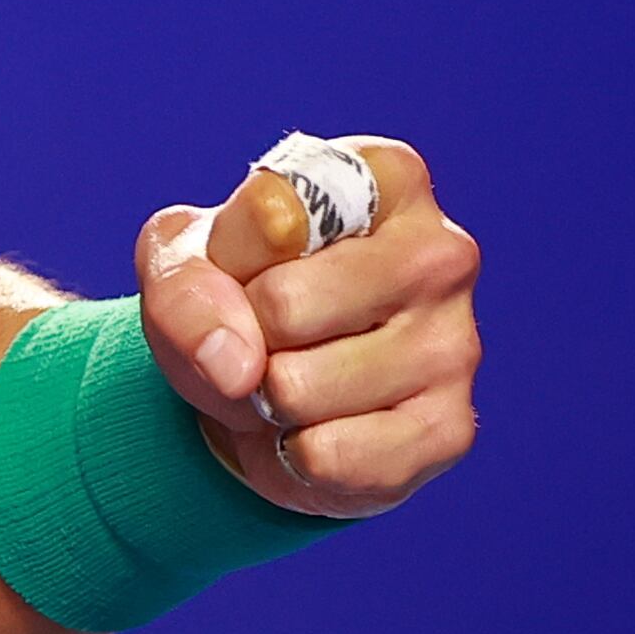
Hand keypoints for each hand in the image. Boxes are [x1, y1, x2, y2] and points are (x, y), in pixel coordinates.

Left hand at [137, 139, 479, 518]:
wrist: (265, 386)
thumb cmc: (236, 292)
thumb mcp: (180, 261)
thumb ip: (184, 288)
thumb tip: (235, 364)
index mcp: (385, 176)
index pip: (272, 210)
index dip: (226, 253)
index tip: (244, 259)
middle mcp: (439, 251)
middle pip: (285, 305)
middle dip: (243, 335)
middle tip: (263, 334)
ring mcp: (454, 344)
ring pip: (297, 389)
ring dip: (264, 401)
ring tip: (289, 378)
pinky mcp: (448, 429)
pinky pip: (328, 457)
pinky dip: (293, 457)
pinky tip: (316, 428)